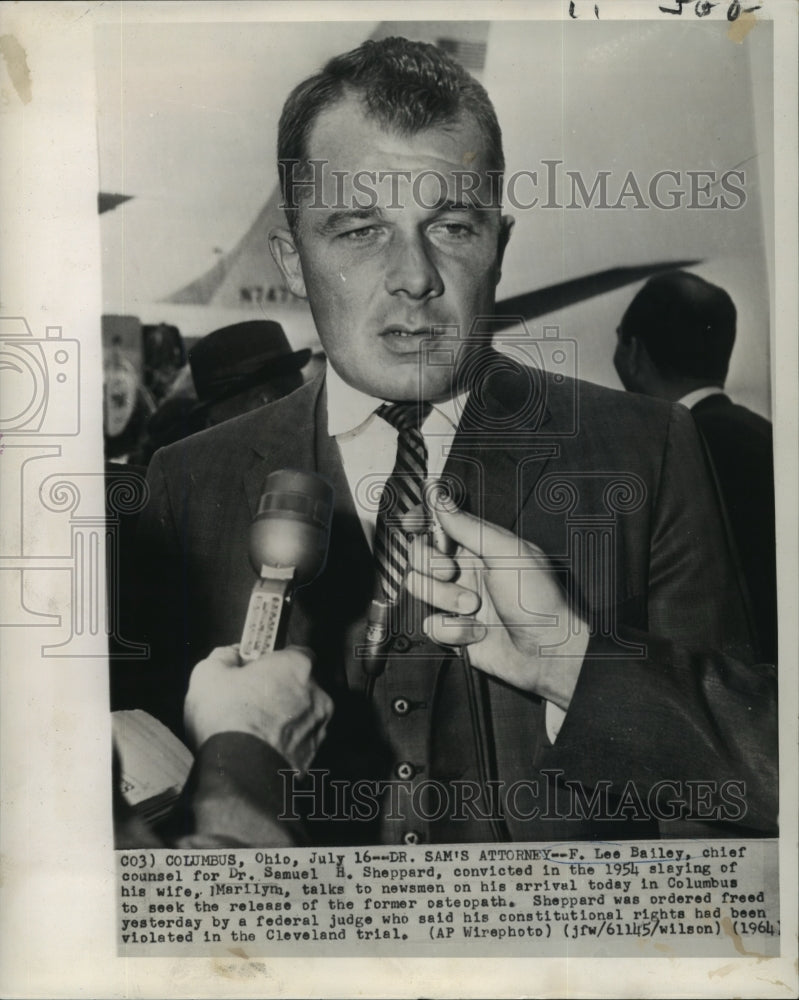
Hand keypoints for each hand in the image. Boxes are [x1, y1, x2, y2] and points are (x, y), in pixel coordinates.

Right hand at [183, 645, 332, 773]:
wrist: (239, 773)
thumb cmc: (227, 718)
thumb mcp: (208, 673)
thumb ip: (224, 656)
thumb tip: (231, 656)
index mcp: (297, 667)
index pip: (296, 653)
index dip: (274, 661)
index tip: (255, 670)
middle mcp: (317, 695)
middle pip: (301, 686)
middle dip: (281, 691)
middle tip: (251, 701)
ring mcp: (318, 729)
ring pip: (303, 717)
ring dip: (284, 720)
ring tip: (252, 730)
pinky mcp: (313, 758)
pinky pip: (299, 744)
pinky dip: (284, 745)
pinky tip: (259, 749)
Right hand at [406, 505, 588, 709]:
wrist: (547, 651)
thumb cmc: (538, 599)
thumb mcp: (507, 552)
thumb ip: (468, 526)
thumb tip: (439, 497)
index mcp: (478, 545)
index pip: (438, 524)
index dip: (419, 520)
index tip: (412, 523)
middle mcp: (463, 570)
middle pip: (419, 554)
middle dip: (431, 564)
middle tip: (453, 572)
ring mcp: (455, 600)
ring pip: (419, 589)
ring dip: (446, 599)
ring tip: (474, 608)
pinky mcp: (452, 630)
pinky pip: (431, 625)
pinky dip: (454, 630)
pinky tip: (478, 632)